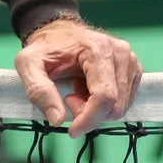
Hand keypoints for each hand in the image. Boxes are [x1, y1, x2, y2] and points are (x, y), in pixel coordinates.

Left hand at [14, 17, 141, 138]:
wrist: (57, 31)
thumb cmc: (44, 48)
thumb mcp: (28, 64)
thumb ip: (38, 90)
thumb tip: (57, 120)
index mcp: (97, 49)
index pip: (104, 96)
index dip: (89, 119)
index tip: (71, 131)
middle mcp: (121, 53)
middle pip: (115, 106)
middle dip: (89, 113)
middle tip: (68, 99)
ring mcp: (131, 60)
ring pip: (121, 106)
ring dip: (96, 108)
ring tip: (77, 90)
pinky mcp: (134, 68)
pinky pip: (125, 101)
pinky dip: (105, 103)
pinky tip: (88, 88)